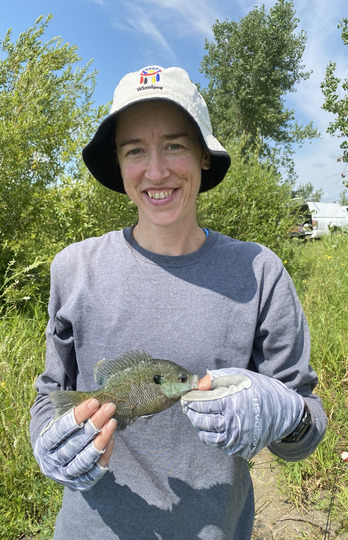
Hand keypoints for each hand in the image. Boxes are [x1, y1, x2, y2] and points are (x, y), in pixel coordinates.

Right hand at [34, 399, 116, 490]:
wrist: (54, 457)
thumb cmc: (60, 431)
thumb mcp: (58, 420)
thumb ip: (71, 411)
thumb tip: (93, 401)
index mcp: (43, 445)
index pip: (60, 429)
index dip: (78, 415)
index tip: (94, 402)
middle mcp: (52, 463)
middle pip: (74, 444)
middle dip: (94, 424)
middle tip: (109, 408)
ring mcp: (66, 476)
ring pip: (85, 460)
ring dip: (101, 440)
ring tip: (112, 422)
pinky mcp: (80, 483)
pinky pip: (95, 471)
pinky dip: (105, 455)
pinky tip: (112, 438)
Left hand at [181, 368, 303, 459]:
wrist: (283, 411)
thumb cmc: (259, 390)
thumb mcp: (239, 377)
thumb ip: (216, 379)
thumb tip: (197, 384)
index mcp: (231, 403)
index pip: (200, 404)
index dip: (190, 400)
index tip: (185, 397)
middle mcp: (232, 424)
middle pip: (200, 421)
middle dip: (191, 413)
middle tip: (188, 407)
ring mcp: (236, 440)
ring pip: (205, 436)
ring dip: (199, 426)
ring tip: (199, 416)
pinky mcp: (239, 450)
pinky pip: (218, 444)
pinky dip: (212, 435)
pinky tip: (215, 425)